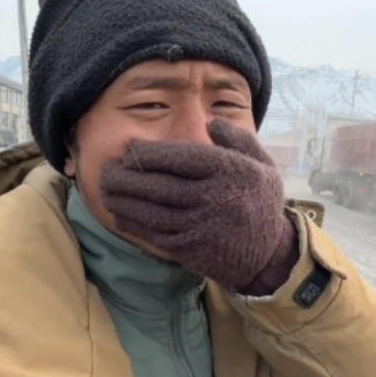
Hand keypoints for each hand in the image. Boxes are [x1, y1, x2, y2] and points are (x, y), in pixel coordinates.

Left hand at [99, 119, 299, 294]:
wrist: (270, 255)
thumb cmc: (260, 202)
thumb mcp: (262, 164)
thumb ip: (238, 138)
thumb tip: (210, 121)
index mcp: (229, 171)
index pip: (180, 157)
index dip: (148, 153)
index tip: (129, 149)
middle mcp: (213, 198)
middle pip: (159, 185)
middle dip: (126, 177)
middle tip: (106, 170)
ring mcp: (200, 227)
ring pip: (151, 211)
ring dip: (122, 201)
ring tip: (105, 190)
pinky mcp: (190, 250)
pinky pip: (154, 235)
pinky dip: (133, 224)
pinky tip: (119, 215)